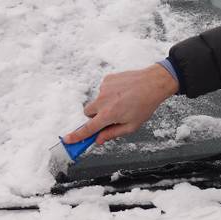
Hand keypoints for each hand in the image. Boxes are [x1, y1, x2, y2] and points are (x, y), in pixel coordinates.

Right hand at [63, 64, 178, 145]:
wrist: (153, 83)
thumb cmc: (145, 105)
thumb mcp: (131, 126)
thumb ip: (112, 134)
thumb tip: (98, 140)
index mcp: (108, 115)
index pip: (88, 128)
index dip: (76, 136)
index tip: (67, 140)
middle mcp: (103, 101)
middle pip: (88, 113)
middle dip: (95, 117)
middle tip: (110, 117)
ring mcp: (103, 88)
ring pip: (97, 101)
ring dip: (104, 104)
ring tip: (122, 102)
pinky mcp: (107, 79)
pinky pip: (103, 90)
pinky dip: (110, 93)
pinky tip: (123, 93)